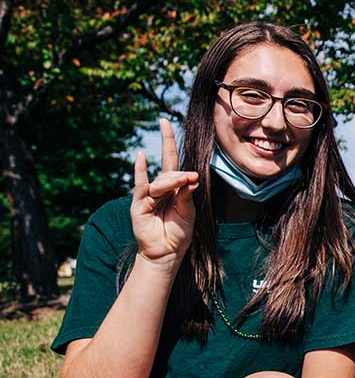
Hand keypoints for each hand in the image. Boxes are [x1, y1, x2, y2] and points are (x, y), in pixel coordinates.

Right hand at [131, 118, 197, 269]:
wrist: (167, 253)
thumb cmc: (179, 233)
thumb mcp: (188, 212)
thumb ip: (187, 195)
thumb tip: (191, 177)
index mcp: (175, 188)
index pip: (173, 161)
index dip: (171, 144)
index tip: (169, 125)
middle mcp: (161, 188)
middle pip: (167, 165)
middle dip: (169, 148)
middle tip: (172, 135)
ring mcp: (148, 195)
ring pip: (161, 181)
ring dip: (174, 180)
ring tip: (187, 180)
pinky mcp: (139, 205)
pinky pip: (142, 186)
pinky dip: (141, 172)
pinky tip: (141, 157)